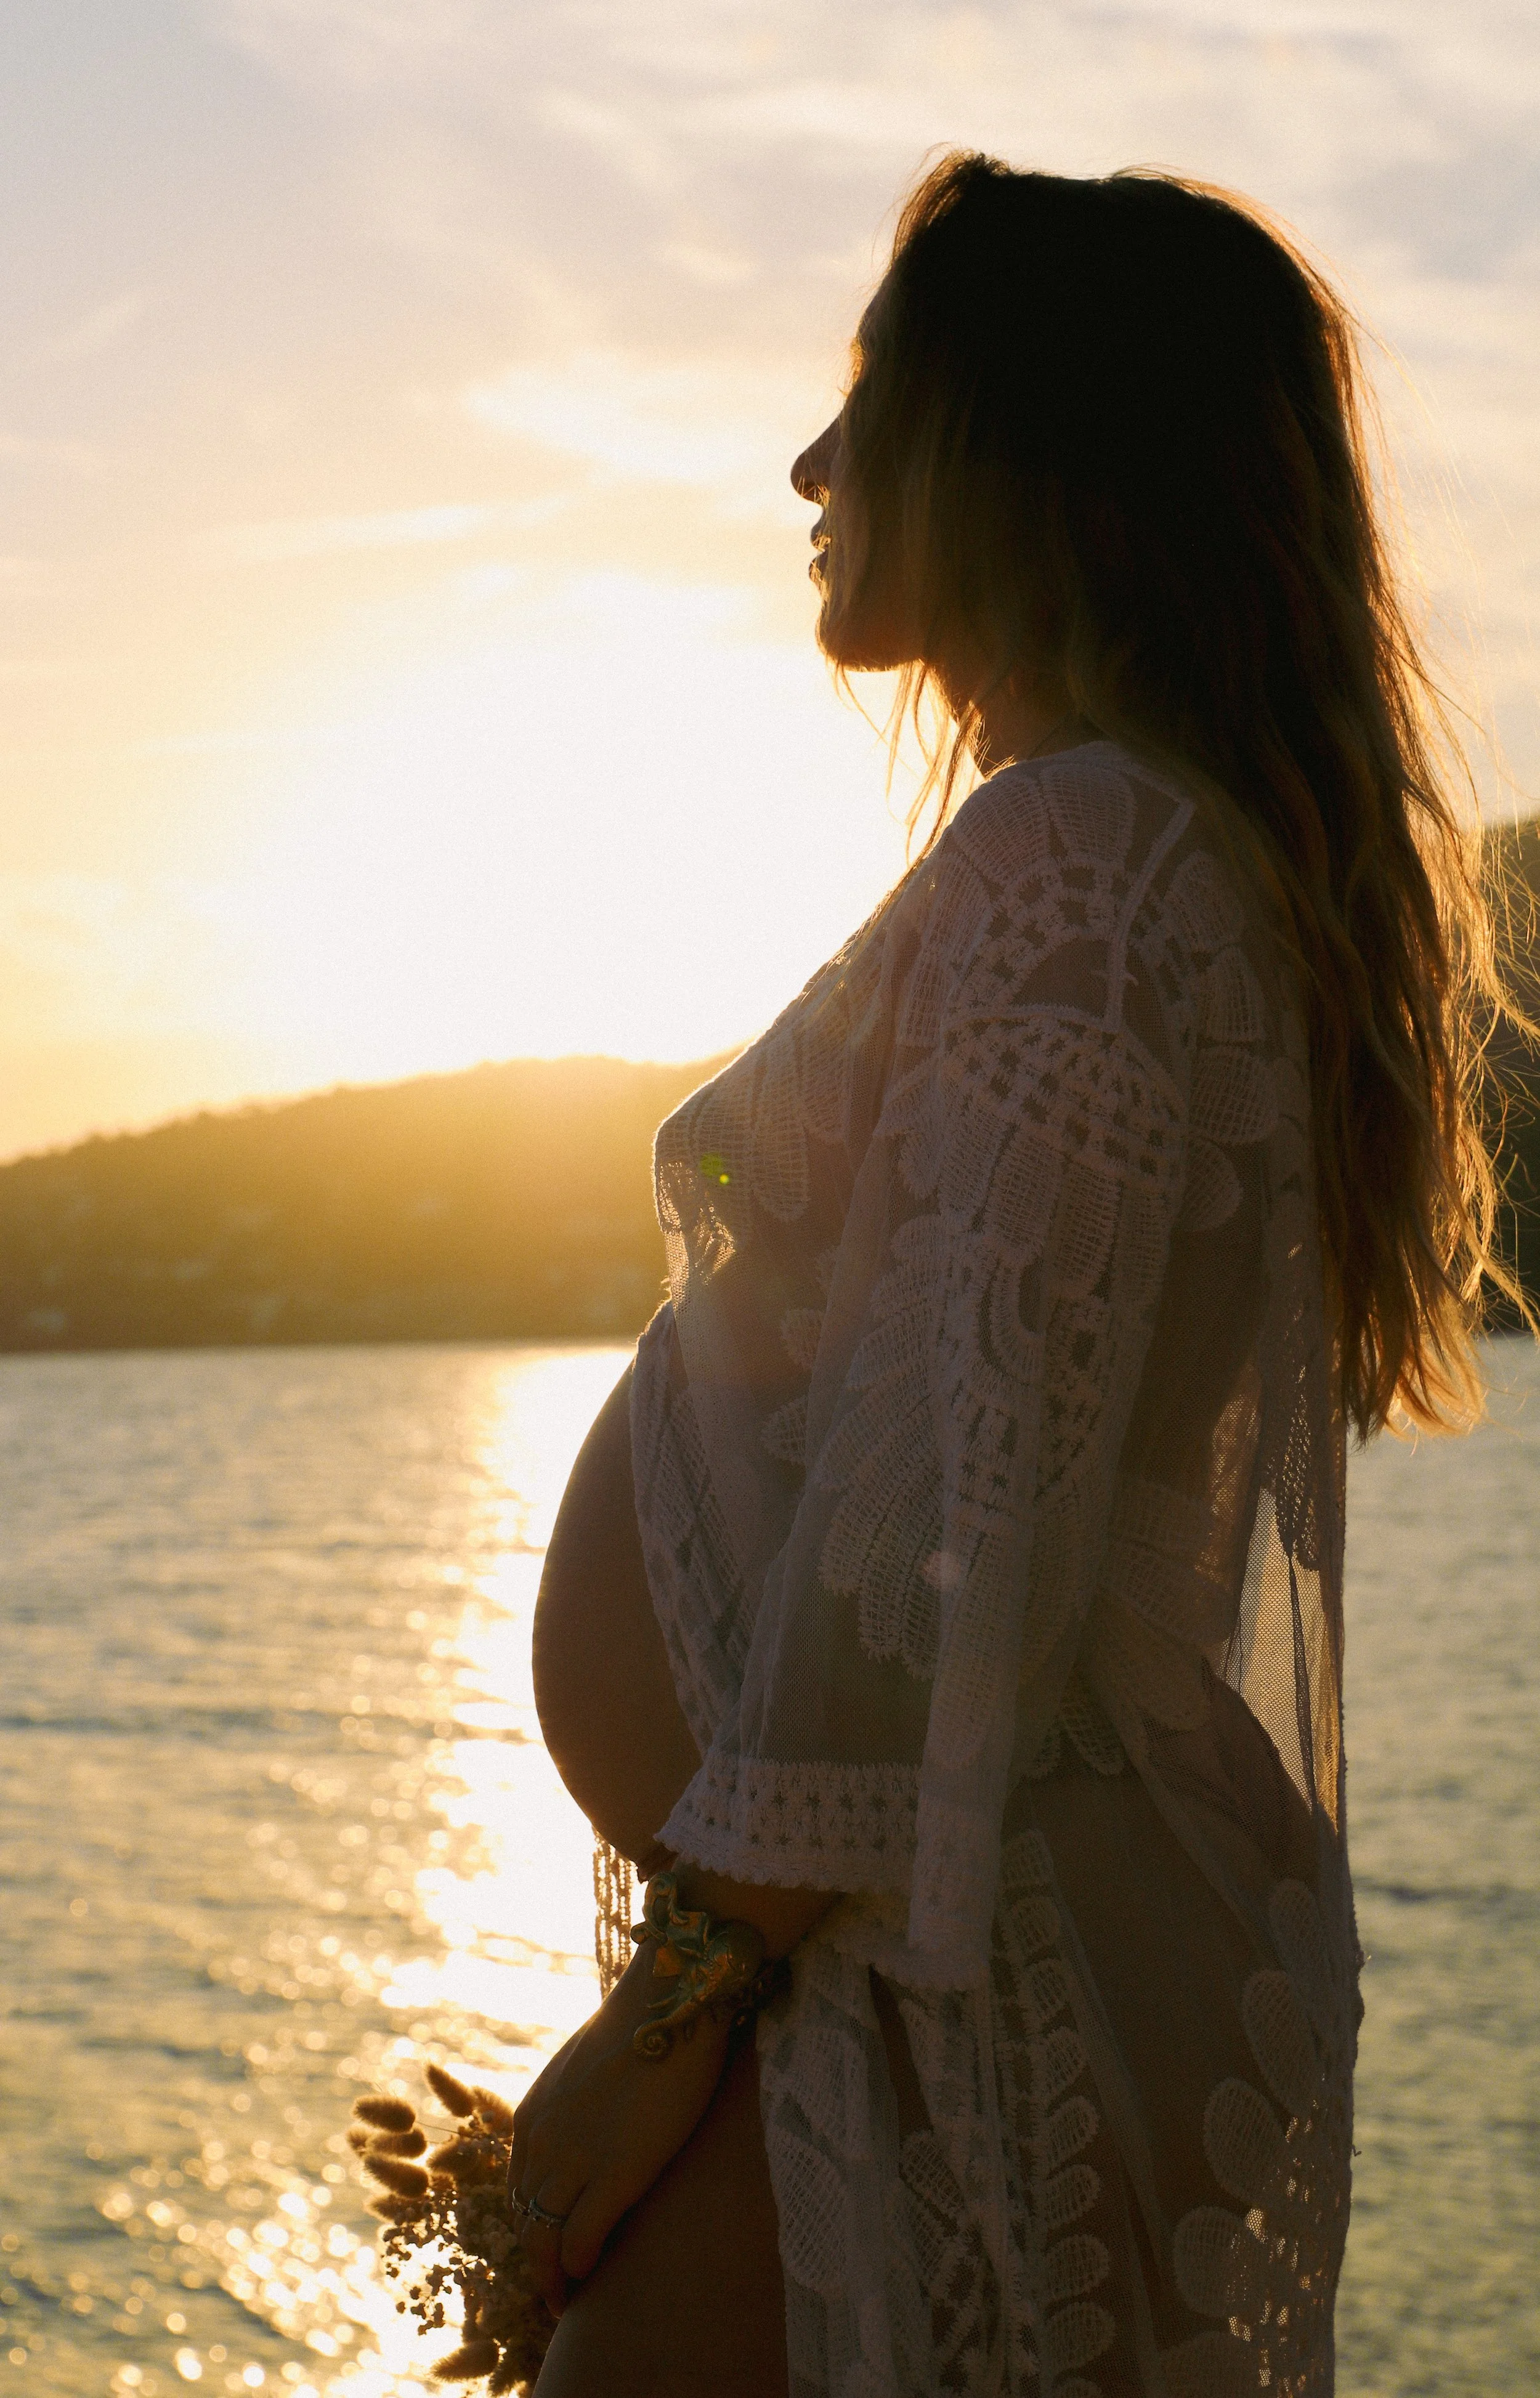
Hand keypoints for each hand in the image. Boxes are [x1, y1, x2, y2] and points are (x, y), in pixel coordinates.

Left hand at [507, 1939, 732, 2314]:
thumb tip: (591, 2127)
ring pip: (543, 2239)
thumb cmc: (643, 2027)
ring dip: (552, 2275)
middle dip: (536, 2260)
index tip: (548, 2246)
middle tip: (555, 2288)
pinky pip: (580, 2240)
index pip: (518, 2190)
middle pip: (525, 2220)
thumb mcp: (587, 2070)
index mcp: (531, 2116)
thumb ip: (575, 2106)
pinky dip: (580, 2266)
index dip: (531, 2224)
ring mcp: (574, 2159)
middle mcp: (540, 2141)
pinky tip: (591, 2277)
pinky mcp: (615, 2174)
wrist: (672, 1999)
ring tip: (567, 2299)